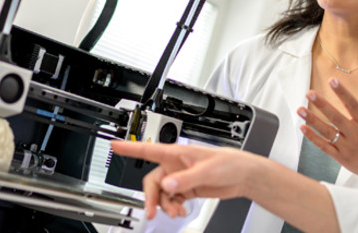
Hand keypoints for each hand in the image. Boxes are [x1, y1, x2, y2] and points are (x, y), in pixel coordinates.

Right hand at [110, 141, 262, 218]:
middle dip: (151, 197)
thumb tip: (168, 185)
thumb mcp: (207, 170)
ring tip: (175, 212)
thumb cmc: (228, 163)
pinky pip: (171, 199)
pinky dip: (172, 206)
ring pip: (161, 193)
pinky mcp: (187, 188)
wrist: (242, 176)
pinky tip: (180, 210)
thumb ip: (186, 179)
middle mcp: (175, 165)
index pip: (148, 149)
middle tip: (152, 211)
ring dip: (164, 204)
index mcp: (177, 154)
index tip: (114, 146)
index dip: (130, 148)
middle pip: (152, 181)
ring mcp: (180, 177)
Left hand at [298, 76, 357, 190]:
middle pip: (337, 118)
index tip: (332, 81)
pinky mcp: (340, 157)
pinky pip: (324, 147)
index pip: (353, 105)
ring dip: (313, 121)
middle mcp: (356, 134)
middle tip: (310, 93)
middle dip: (322, 105)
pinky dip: (313, 138)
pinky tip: (303, 128)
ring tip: (300, 109)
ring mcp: (347, 147)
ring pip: (327, 132)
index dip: (343, 93)